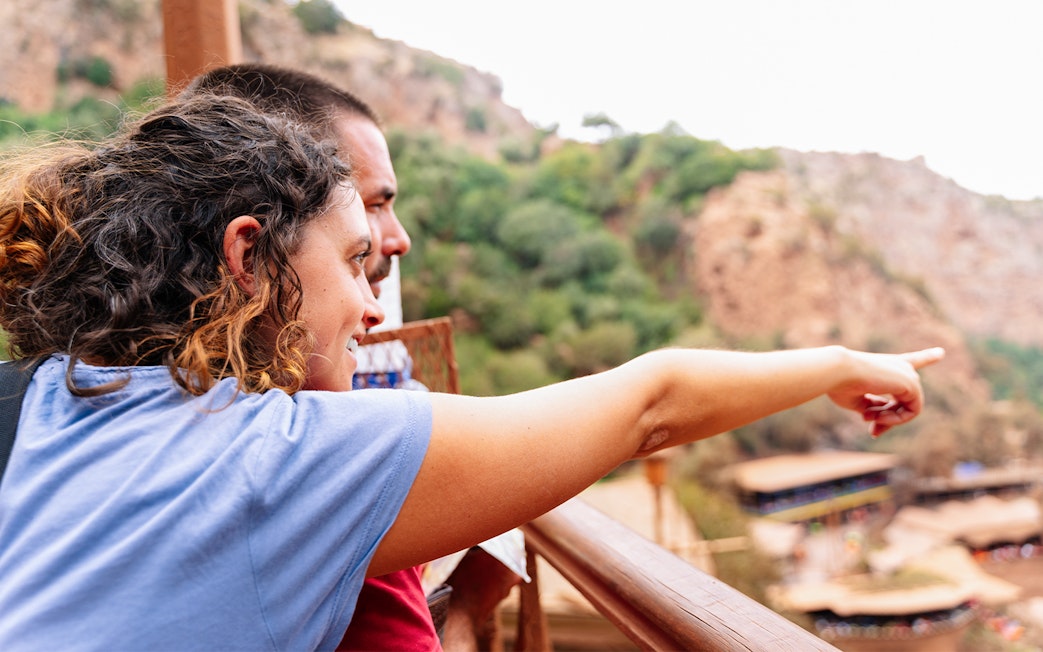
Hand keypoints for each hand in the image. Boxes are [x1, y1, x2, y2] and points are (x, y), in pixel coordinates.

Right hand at [827, 347, 944, 436]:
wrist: (838, 371)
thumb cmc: (840, 384)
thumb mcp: (857, 400)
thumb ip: (874, 407)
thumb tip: (883, 419)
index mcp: (886, 365)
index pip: (910, 360)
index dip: (925, 357)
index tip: (940, 353)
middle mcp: (900, 366)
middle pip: (904, 400)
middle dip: (887, 420)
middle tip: (872, 432)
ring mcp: (908, 374)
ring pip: (909, 408)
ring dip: (889, 420)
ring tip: (870, 419)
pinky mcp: (912, 384)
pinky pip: (912, 412)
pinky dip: (896, 420)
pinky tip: (879, 416)